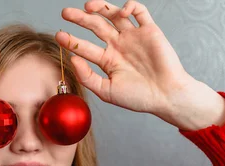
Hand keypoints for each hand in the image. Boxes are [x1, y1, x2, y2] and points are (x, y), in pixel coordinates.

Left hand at [56, 0, 195, 117]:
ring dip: (101, 7)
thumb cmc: (138, 97)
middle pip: (96, 26)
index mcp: (107, 60)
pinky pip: (140, 12)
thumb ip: (87, 77)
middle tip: (66, 13)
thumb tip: (72, 59)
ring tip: (88, 6)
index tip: (59, 36)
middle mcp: (118, 46)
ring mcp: (133, 37)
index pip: (84, 47)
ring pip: (114, 15)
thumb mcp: (106, 91)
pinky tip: (120, 12)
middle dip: (80, 19)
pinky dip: (130, 6)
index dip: (71, 41)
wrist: (165, 96)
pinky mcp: (150, 31)